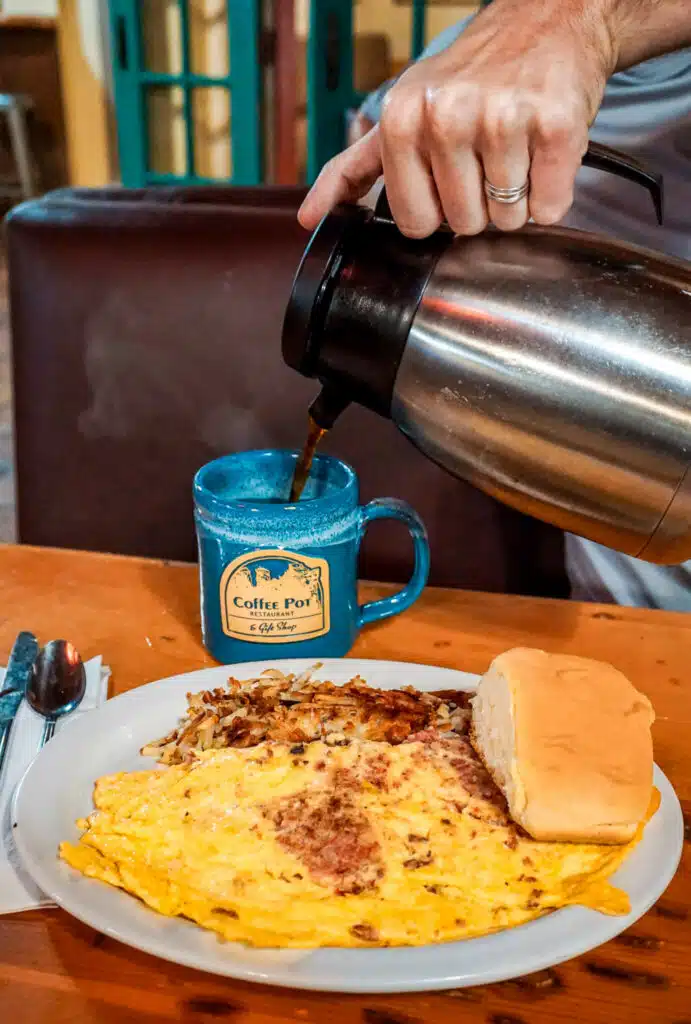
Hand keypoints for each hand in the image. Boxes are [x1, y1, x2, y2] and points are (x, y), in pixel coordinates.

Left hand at [299, 0, 616, 237]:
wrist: (546, 18)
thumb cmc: (470, 74)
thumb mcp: (401, 109)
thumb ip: (353, 167)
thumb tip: (309, 217)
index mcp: (402, 120)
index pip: (415, 223)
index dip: (438, 211)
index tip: (449, 178)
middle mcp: (447, 117)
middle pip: (464, 225)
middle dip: (480, 205)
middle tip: (488, 158)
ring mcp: (503, 120)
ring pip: (508, 220)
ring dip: (518, 199)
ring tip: (516, 151)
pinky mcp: (555, 125)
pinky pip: (550, 208)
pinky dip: (552, 193)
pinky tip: (544, 154)